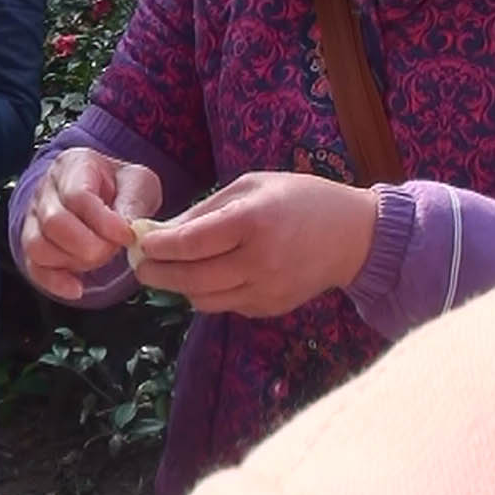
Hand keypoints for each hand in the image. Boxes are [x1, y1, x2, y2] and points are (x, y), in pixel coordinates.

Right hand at [17, 148, 162, 300]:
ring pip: (38, 246)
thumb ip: (134, 202)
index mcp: (73, 166)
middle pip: (54, 223)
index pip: (78, 196)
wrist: (101, 191)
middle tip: (113, 250)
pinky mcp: (31, 244)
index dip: (103, 221)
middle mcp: (46, 191)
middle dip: (89, 246)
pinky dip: (54, 282)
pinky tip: (76, 288)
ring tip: (98, 260)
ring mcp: (34, 218)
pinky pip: (33, 267)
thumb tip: (128, 228)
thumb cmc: (119, 186)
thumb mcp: (138, 182)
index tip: (126, 236)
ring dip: (72, 262)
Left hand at [132, 172, 378, 317]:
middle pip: (190, 279)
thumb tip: (161, 231)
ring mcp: (266, 290)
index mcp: (253, 222)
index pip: (190, 243)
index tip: (140, 242)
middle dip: (157, 274)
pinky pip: (225, 306)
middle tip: (141, 266)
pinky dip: (209, 293)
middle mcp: (259, 261)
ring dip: (181, 287)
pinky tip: (211, 275)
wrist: (354, 235)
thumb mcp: (252, 186)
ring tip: (171, 270)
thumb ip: (204, 211)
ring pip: (203, 300)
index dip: (158, 246)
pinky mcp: (271, 308)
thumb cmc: (300, 199)